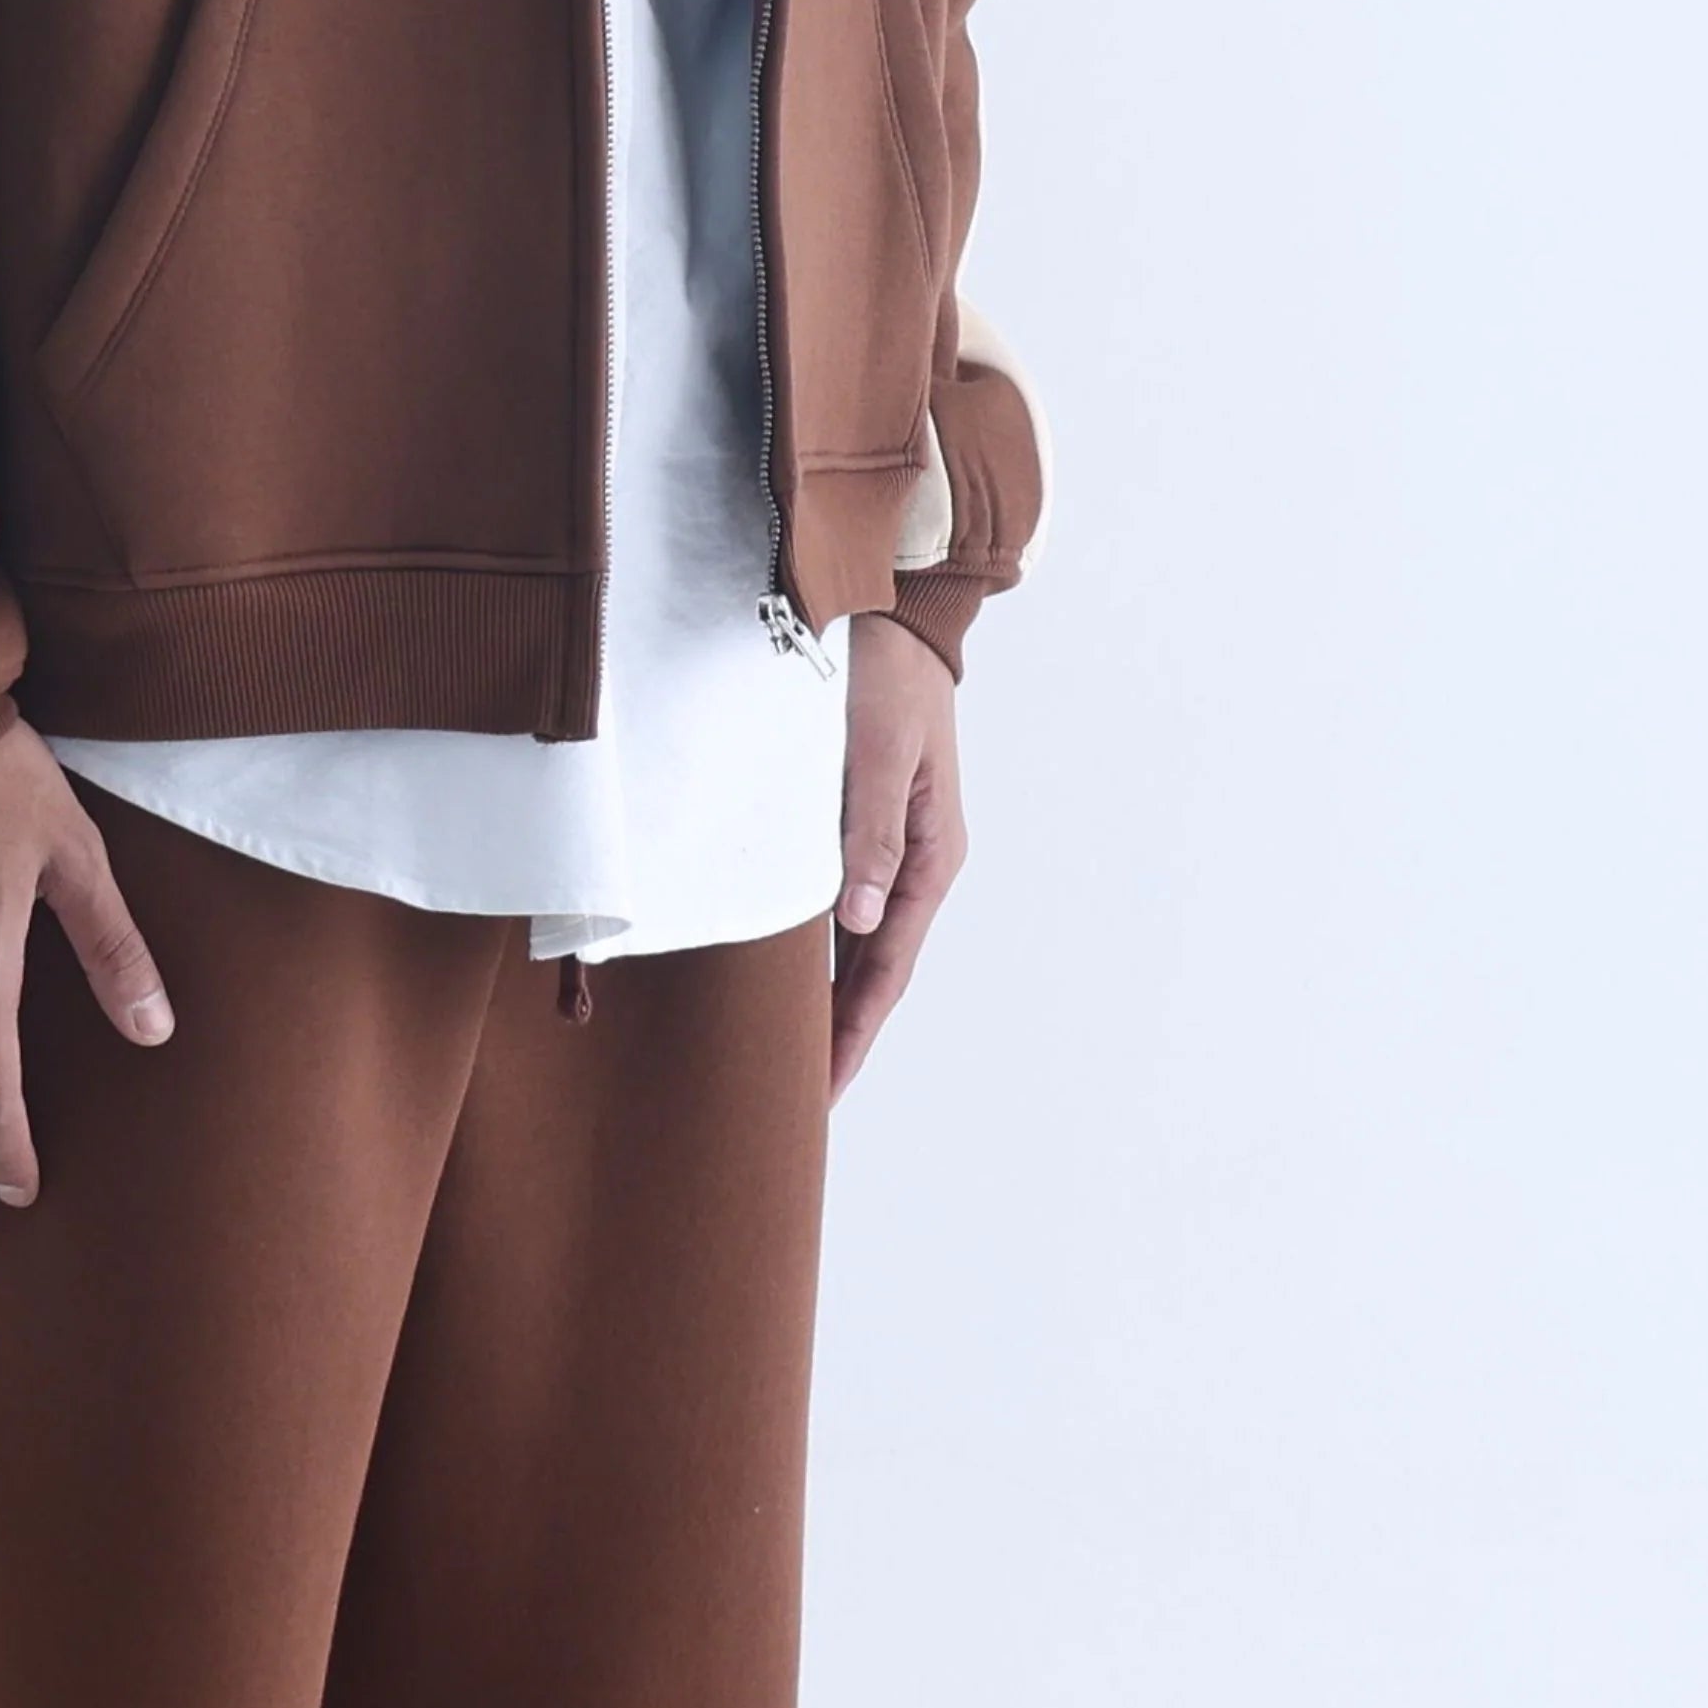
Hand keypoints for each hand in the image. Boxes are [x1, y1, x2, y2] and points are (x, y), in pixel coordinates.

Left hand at [829, 614, 966, 1103]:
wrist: (883, 606)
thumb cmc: (883, 673)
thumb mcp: (880, 748)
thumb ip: (870, 829)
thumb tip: (861, 920)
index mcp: (930, 855)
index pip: (888, 968)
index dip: (856, 1032)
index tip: (824, 1089)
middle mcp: (909, 862)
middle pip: (871, 971)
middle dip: (839, 1036)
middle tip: (796, 1101)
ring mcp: (880, 847)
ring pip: (850, 946)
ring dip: (822, 1000)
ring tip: (785, 1058)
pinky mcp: (848, 826)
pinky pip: (828, 906)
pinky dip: (806, 950)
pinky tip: (777, 977)